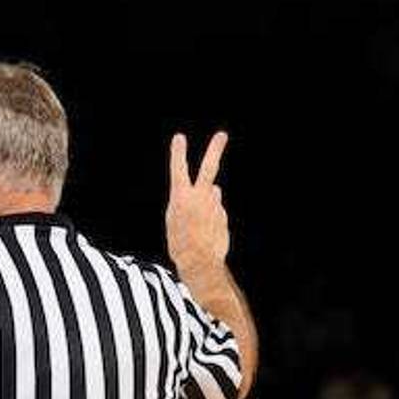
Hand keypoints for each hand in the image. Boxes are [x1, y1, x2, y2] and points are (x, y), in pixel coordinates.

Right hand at [166, 132, 229, 275]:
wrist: (199, 263)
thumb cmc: (181, 245)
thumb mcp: (174, 221)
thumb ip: (190, 201)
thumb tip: (216, 188)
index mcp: (181, 197)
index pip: (178, 169)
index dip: (178, 153)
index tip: (179, 138)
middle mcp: (200, 197)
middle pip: (209, 167)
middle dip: (215, 149)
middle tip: (222, 135)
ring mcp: (215, 206)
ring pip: (211, 197)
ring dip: (206, 206)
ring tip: (198, 226)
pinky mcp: (223, 216)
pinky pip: (216, 212)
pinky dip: (211, 219)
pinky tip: (205, 233)